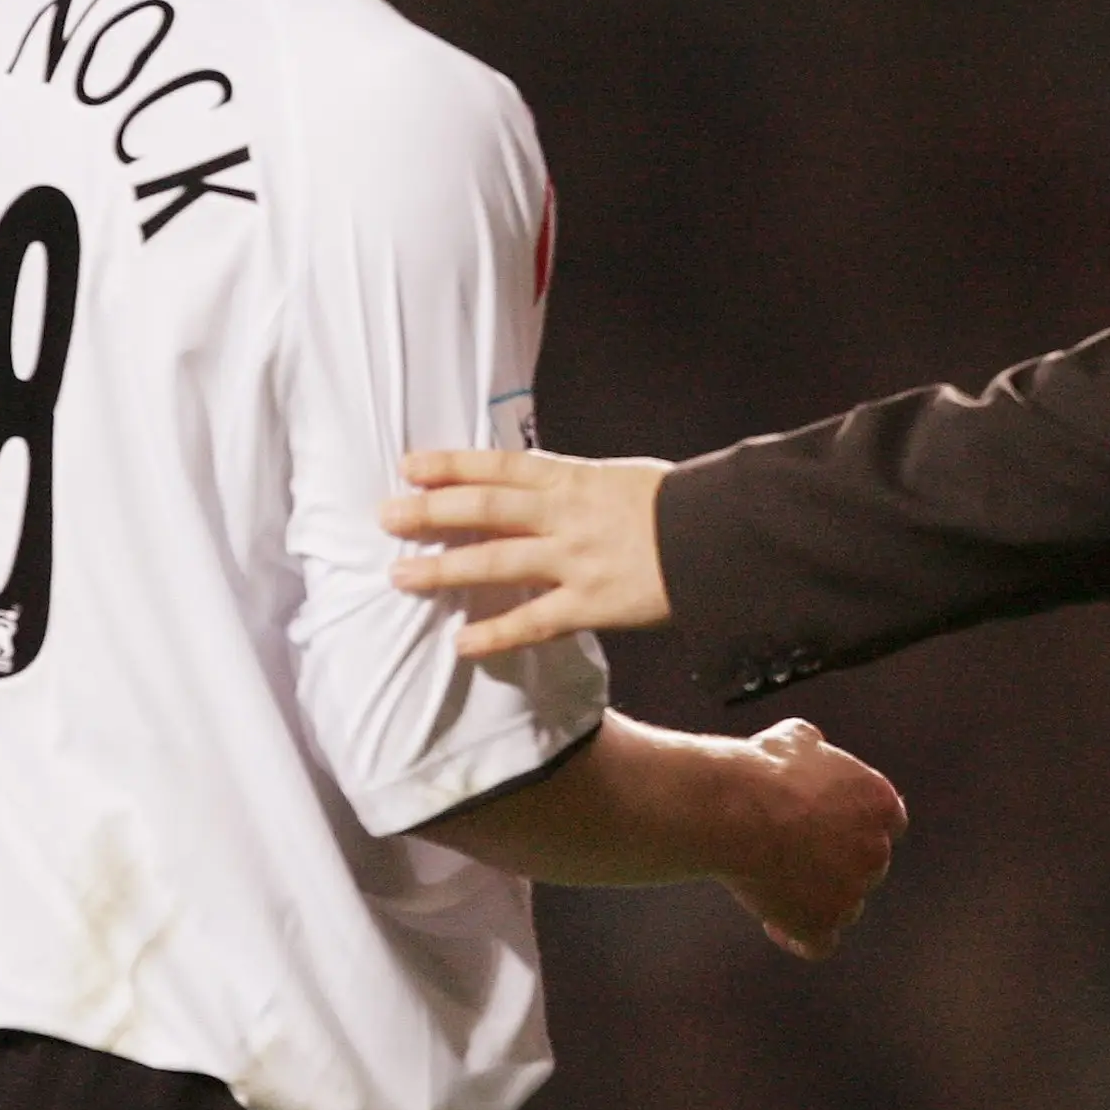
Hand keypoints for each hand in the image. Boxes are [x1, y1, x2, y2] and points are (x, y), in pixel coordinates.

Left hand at [382, 450, 672, 656]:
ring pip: (498, 562)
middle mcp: (567, 515)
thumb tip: (537, 489)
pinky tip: (461, 644)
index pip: (500, 466)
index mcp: (575, 478)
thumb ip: (576, 486)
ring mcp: (577, 560)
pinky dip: (496, 634)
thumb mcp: (622, 478)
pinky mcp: (593, 603)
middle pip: (486, 510)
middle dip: (432, 512)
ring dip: (445, 569)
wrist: (723, 534)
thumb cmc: (679, 503)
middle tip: (386, 517)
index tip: (409, 466)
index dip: (451, 465)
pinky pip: (535, 621)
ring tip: (400, 575)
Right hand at [719, 718, 907, 959]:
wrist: (736, 809)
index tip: (834, 829)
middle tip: (793, 855)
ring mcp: (852, 892)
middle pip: (865, 867)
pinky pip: (819, 944)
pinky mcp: (822, 924)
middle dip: (836, 863)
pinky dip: (800, 938)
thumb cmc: (762, 770)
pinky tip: (778, 926)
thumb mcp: (794, 738)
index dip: (859, 828)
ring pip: (845, 906)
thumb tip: (811, 745)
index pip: (889, 823)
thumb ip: (815, 749)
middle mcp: (876, 851)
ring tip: (778, 886)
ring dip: (819, 900)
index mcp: (880, 802)